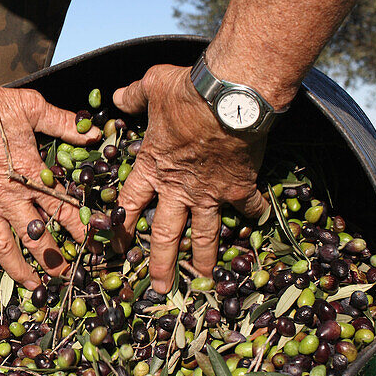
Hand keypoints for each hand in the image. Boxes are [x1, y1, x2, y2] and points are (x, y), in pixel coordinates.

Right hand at [0, 73, 100, 287]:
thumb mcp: (33, 109)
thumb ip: (64, 124)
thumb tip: (93, 132)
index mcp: (30, 177)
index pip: (63, 210)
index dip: (80, 229)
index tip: (93, 244)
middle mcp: (9, 198)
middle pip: (35, 237)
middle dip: (52, 259)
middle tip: (65, 275)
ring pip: (2, 246)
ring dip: (17, 268)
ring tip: (31, 284)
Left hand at [114, 65, 267, 292]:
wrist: (230, 98)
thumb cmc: (186, 93)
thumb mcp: (152, 87)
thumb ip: (133, 96)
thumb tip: (116, 97)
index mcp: (152, 168)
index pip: (130, 204)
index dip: (122, 227)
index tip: (117, 247)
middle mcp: (178, 188)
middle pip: (165, 234)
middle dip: (161, 263)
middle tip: (160, 288)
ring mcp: (210, 192)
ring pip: (204, 234)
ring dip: (204, 260)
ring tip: (205, 282)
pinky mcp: (239, 187)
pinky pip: (248, 207)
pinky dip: (254, 216)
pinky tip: (259, 225)